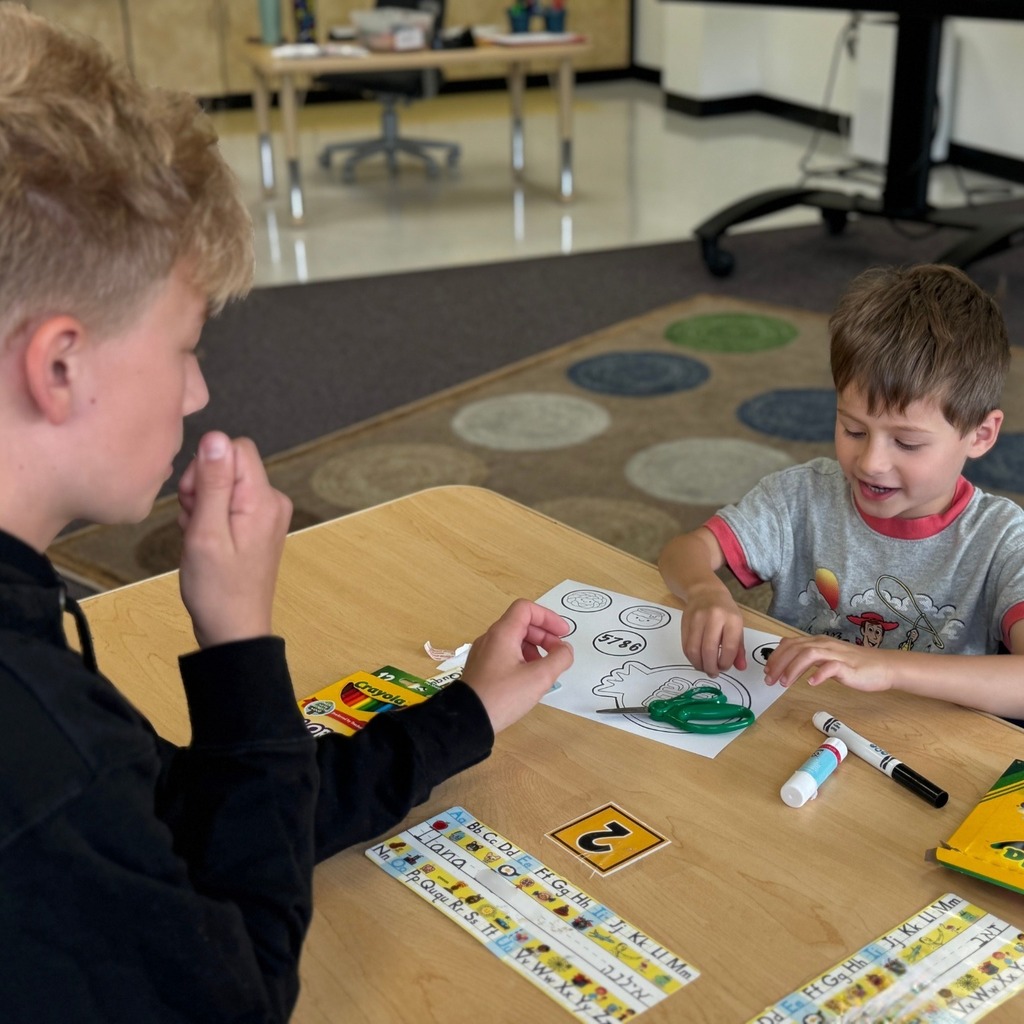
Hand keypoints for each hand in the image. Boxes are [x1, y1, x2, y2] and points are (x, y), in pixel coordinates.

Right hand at [177, 431, 292, 647]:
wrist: (233, 629)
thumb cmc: (217, 589)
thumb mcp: (206, 533)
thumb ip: (212, 483)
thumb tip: (215, 437)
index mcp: (263, 499)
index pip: (235, 447)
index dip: (206, 465)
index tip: (193, 498)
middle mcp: (272, 501)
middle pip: (230, 463)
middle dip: (201, 485)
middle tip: (193, 520)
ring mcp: (267, 514)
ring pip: (225, 482)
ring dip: (202, 502)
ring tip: (198, 535)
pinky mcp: (257, 524)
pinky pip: (229, 502)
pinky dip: (210, 515)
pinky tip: (204, 540)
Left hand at [460, 599, 574, 732]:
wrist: (468, 720)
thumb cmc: (503, 696)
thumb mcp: (539, 677)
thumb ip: (559, 659)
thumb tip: (566, 649)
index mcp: (502, 634)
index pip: (526, 609)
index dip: (548, 617)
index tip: (563, 633)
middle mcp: (490, 638)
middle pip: (521, 623)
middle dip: (544, 635)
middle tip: (559, 653)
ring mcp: (483, 653)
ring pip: (513, 640)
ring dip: (534, 648)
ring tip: (546, 667)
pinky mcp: (481, 668)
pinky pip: (505, 653)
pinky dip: (522, 658)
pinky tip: (529, 678)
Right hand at [680, 583, 746, 674]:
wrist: (705, 591)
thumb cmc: (725, 611)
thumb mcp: (737, 626)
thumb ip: (739, 649)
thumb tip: (740, 668)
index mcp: (731, 619)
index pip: (728, 647)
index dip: (725, 663)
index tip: (724, 668)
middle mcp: (714, 618)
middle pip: (709, 650)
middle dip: (711, 667)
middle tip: (713, 673)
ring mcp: (697, 619)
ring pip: (694, 650)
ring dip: (699, 664)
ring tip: (704, 668)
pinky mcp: (685, 623)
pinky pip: (686, 646)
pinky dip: (691, 657)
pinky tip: (697, 660)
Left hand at [764, 634, 893, 691]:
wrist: (884, 667)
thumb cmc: (855, 665)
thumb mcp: (827, 658)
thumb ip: (810, 658)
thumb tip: (788, 663)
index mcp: (818, 642)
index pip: (791, 643)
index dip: (775, 656)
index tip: (766, 670)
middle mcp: (825, 645)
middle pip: (796, 648)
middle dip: (778, 663)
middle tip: (769, 679)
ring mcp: (837, 655)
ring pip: (809, 654)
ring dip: (793, 668)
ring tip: (784, 683)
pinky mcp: (849, 667)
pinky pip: (831, 667)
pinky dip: (819, 674)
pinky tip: (811, 683)